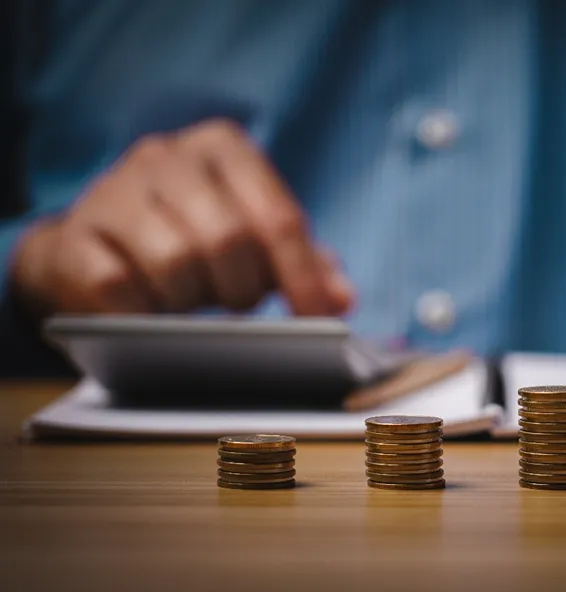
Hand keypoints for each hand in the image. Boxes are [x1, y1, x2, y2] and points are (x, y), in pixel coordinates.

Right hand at [12, 119, 354, 317]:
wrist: (91, 246)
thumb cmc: (189, 236)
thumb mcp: (251, 235)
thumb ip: (301, 261)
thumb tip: (341, 298)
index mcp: (222, 147)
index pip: (277, 217)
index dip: (302, 276)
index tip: (319, 318)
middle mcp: (166, 157)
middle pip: (229, 239)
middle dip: (243, 289)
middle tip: (239, 307)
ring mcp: (112, 192)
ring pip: (175, 262)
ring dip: (193, 301)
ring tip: (192, 305)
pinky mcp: (73, 237)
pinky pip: (118, 286)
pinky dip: (143, 312)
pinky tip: (148, 311)